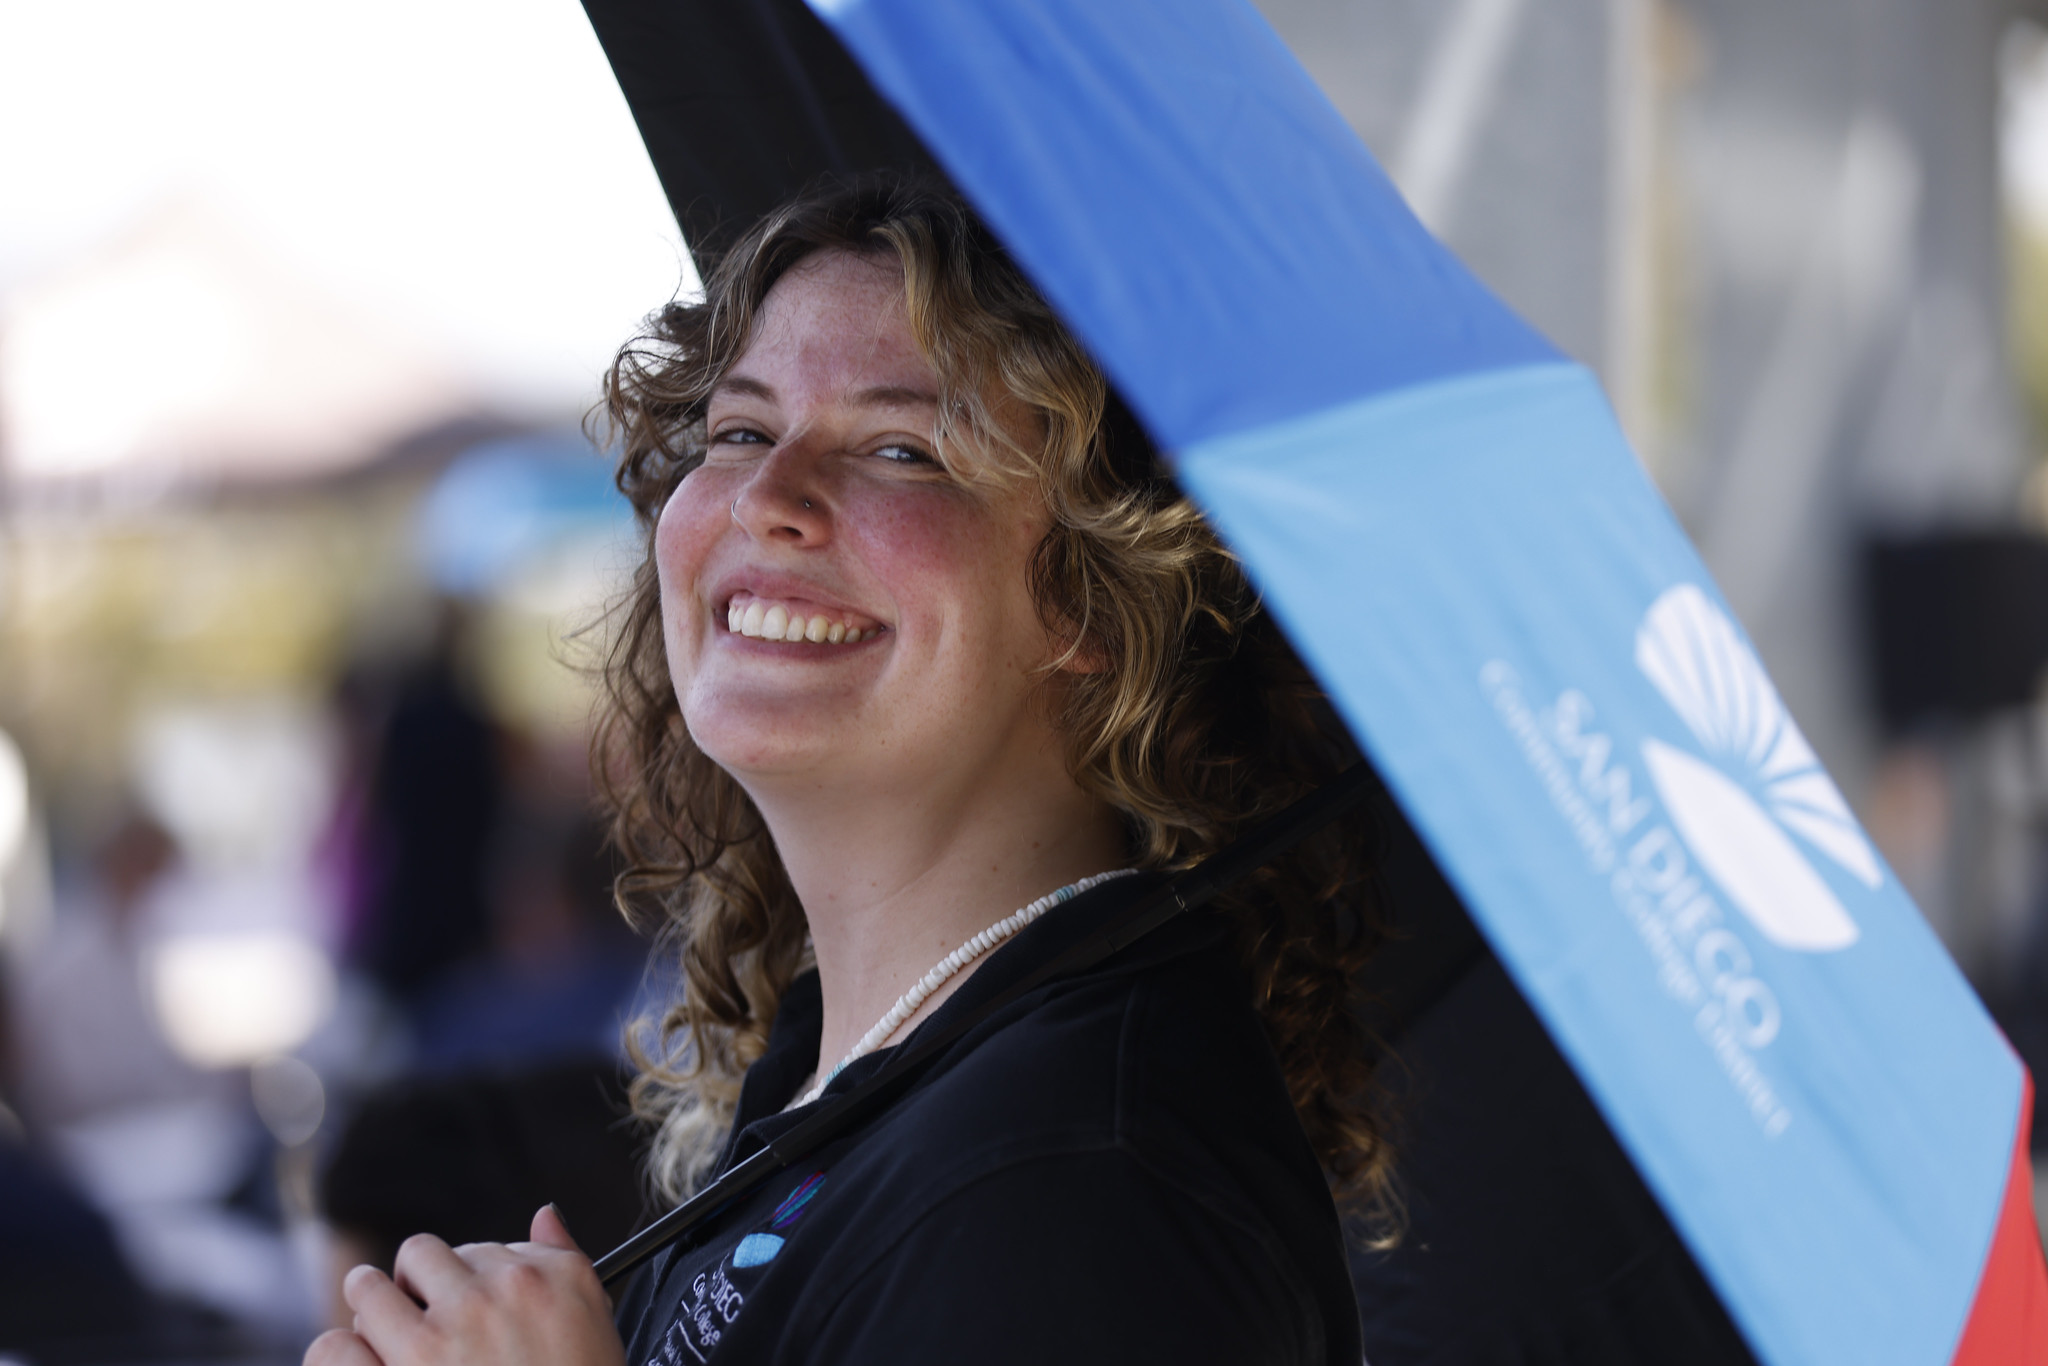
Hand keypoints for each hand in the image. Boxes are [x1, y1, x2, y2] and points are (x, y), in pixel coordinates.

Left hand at [305, 1206, 625, 1365]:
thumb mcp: (595, 1323)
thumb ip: (563, 1259)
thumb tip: (545, 1214)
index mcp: (550, 1276)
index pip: (481, 1250)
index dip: (468, 1285)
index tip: (472, 1317)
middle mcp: (494, 1296)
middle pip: (420, 1255)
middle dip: (415, 1287)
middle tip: (425, 1330)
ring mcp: (442, 1339)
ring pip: (366, 1288)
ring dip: (371, 1313)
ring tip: (384, 1343)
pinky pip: (335, 1347)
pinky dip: (341, 1358)